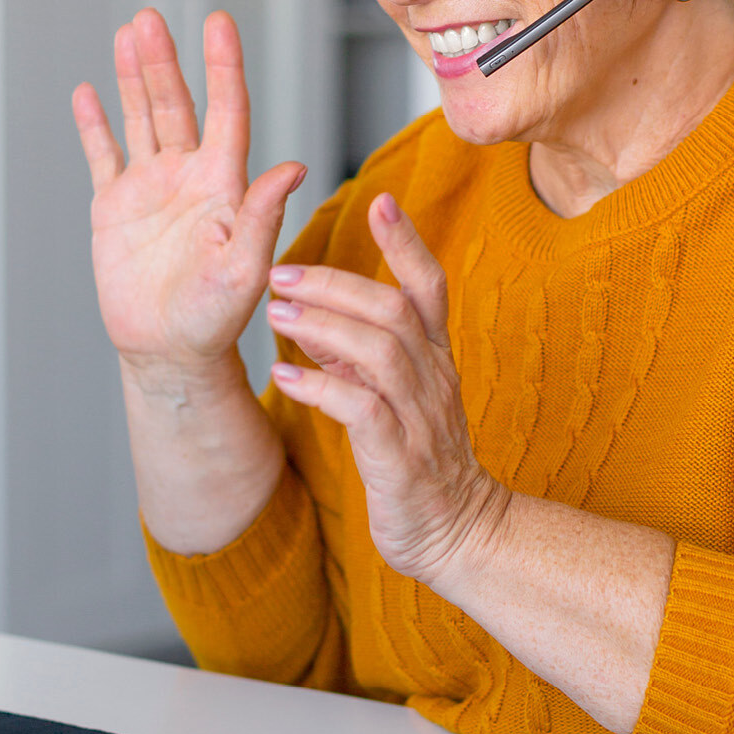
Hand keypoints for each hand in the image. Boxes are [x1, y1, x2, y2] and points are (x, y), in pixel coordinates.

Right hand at [73, 9, 304, 385]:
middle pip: (177, 105)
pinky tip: (87, 92)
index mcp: (224, 186)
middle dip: (163, 60)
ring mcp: (150, 189)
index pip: (227, 113)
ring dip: (134, 77)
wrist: (170, 353)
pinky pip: (103, 155)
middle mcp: (188, 177)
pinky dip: (93, 124)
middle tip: (151, 17)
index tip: (219, 24)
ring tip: (129, 33)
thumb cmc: (216, 320)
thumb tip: (295, 167)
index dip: (223, 68)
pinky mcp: (115, 208)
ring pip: (142, 118)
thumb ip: (265, 215)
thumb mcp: (246, 268)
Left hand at [266, 194, 509, 587]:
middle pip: (392, 310)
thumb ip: (360, 355)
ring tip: (275, 315)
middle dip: (335, 284)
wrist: (458, 533)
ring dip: (323, 327)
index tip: (380, 201)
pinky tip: (285, 378)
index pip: (429, 288)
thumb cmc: (421, 462)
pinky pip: (363, 411)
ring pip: (379, 352)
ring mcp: (420, 418)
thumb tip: (313, 315)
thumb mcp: (395, 396)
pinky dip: (323, 388)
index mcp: (436, 360)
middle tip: (280, 272)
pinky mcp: (401, 458)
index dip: (406, 244)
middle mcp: (434, 380)